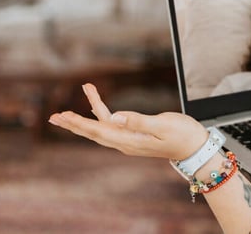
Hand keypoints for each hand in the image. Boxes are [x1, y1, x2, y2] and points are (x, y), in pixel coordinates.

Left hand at [49, 83, 208, 159]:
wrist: (196, 148)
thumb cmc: (184, 135)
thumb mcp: (163, 126)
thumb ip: (139, 121)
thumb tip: (115, 117)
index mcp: (130, 141)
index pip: (99, 131)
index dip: (80, 123)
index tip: (63, 116)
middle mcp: (125, 142)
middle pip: (94, 132)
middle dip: (74, 124)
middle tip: (53, 117)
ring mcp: (129, 139)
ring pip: (101, 127)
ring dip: (85, 116)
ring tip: (74, 101)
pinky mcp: (134, 134)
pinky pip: (113, 122)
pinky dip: (103, 111)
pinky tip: (96, 102)